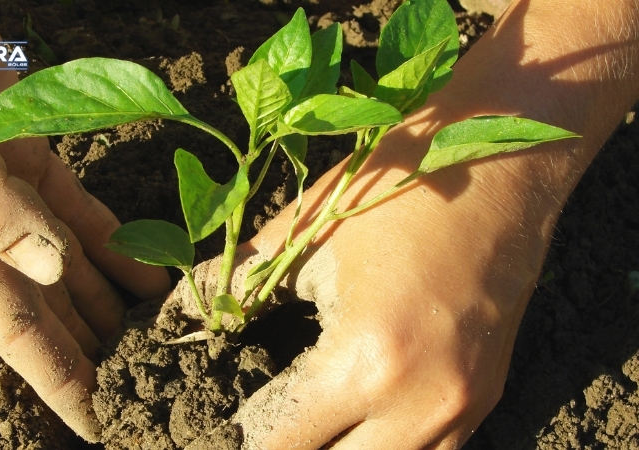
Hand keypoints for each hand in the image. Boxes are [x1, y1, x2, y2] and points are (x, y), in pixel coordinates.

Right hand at [0, 0, 168, 440]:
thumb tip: (45, 271)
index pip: (10, 325)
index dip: (55, 379)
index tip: (98, 425)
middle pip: (48, 306)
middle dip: (93, 353)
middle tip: (147, 389)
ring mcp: (4, 182)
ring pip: (70, 262)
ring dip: (112, 303)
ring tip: (160, 339)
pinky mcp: (27, 144)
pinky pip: (80, 208)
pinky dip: (115, 240)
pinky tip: (148, 266)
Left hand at [199, 0, 638, 446]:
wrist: (501, 165)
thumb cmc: (396, 187)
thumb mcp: (304, 234)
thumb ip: (235, 288)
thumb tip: (183, 320)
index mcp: (365, 361)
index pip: (285, 442)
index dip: (246, 438)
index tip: (222, 426)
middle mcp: (421, 404)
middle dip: (291, 449)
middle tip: (261, 424)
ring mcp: (463, 407)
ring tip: (309, 421)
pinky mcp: (486, 395)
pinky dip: (386, 447)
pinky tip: (359, 418)